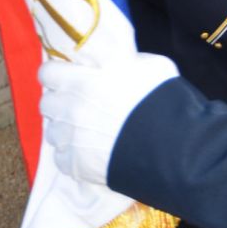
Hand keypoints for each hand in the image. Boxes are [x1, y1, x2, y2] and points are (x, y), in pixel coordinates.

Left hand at [38, 53, 178, 184]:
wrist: (179, 150)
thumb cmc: (166, 101)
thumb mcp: (149, 66)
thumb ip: (124, 62)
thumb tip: (119, 61)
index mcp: (81, 81)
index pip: (46, 73)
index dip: (57, 77)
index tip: (68, 80)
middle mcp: (69, 109)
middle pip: (47, 104)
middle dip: (61, 105)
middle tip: (80, 109)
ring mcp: (71, 139)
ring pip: (53, 133)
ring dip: (66, 132)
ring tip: (88, 135)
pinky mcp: (77, 166)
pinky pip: (63, 160)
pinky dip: (73, 158)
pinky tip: (92, 156)